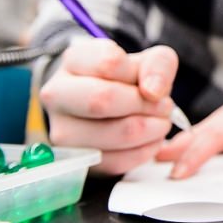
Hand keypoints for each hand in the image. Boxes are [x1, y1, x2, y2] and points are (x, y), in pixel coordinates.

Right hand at [39, 38, 179, 174]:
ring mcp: (62, 131)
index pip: (109, 63)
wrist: (107, 107)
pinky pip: (119, 161)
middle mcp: (58, 95)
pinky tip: (149, 139)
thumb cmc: (126, 80)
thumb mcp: (147, 61)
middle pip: (103, 100)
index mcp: (74, 60)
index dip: (142, 76)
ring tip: (159, 122)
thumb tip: (153, 91)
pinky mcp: (76, 160)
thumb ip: (158, 65)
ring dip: (152, 129)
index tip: (153, 85)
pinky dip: (146, 150)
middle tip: (164, 106)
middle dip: (145, 105)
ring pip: (116, 134)